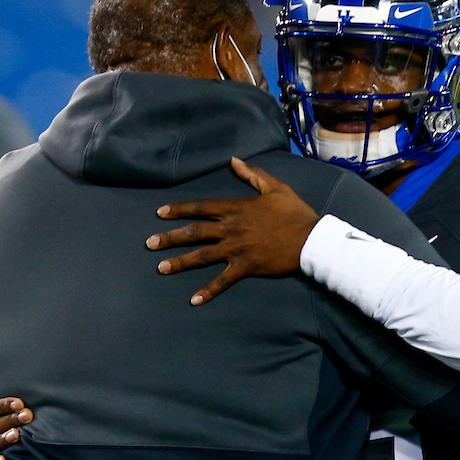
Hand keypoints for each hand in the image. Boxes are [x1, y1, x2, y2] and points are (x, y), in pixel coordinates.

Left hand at [146, 156, 318, 304]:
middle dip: (169, 237)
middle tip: (149, 243)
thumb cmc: (294, 213)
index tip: (160, 213)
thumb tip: (234, 160)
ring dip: (179, 262)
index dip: (178, 209)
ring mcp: (236, 249)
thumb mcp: (275, 187)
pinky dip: (208, 291)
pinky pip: (223, 281)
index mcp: (235, 209)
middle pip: (194, 232)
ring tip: (161, 267)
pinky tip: (194, 299)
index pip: (200, 207)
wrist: (309, 239)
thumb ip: (252, 174)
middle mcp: (230, 229)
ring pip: (201, 256)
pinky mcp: (245, 267)